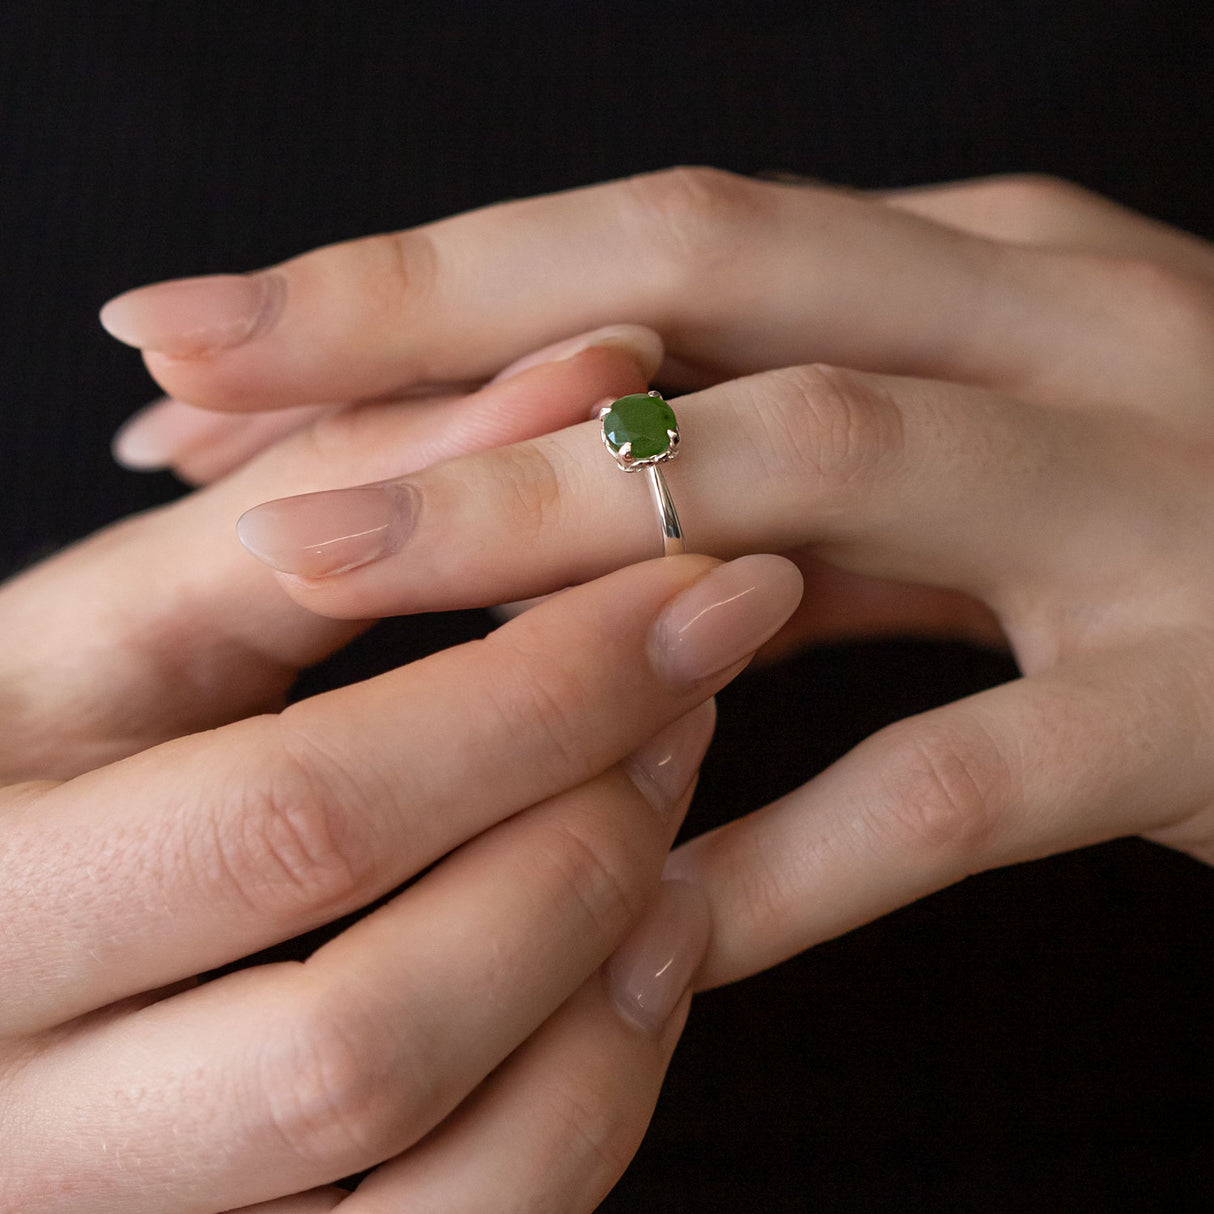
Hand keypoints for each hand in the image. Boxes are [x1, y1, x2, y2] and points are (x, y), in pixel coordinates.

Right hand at [0, 344, 805, 1210]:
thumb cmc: (32, 750)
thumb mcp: (137, 616)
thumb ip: (354, 487)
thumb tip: (597, 371)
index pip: (302, 815)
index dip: (539, 696)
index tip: (700, 587)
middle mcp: (20, 1111)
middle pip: (364, 1028)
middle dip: (577, 842)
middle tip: (692, 693)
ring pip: (424, 1171)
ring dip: (602, 983)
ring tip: (678, 814)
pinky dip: (588, 1103)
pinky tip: (646, 957)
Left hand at [119, 168, 1213, 991]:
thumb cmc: (1185, 510)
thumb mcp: (980, 431)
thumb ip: (788, 456)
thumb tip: (558, 484)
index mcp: (969, 261)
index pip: (639, 243)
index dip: (414, 290)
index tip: (215, 350)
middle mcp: (1038, 336)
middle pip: (686, 282)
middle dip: (419, 334)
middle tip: (186, 392)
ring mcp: (1132, 510)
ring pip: (798, 485)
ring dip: (544, 543)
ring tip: (321, 580)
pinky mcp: (1202, 707)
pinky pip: (947, 786)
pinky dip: (770, 853)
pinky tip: (618, 913)